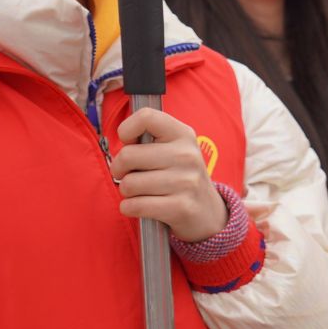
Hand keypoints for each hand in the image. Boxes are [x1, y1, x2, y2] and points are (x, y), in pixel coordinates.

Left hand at [114, 108, 227, 242]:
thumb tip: (123, 140)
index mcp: (183, 134)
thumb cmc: (179, 177)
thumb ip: (149, 139)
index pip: (146, 117)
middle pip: (127, 155)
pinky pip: (135, 205)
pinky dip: (129, 208)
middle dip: (119, 169)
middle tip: (129, 174)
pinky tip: (140, 206)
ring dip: (127, 192)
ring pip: (129, 184)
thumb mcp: (174, 149)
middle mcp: (187, 155)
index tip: (130, 144)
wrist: (208, 211)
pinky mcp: (181, 207)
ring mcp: (186, 182)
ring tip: (141, 192)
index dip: (126, 130)